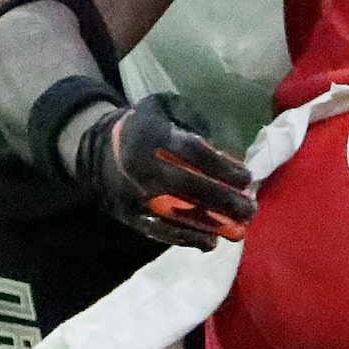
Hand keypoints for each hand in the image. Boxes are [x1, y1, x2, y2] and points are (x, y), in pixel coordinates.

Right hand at [71, 93, 255, 247]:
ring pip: (176, 213)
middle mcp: (143, 167)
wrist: (97, 153)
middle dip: (223, 199)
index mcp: (152, 136)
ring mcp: (135, 194)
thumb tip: (222, 147)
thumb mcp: (162, 107)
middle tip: (250, 209)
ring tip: (238, 231)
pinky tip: (211, 241)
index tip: (247, 179)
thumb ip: (191, 118)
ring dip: (210, 224)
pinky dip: (186, 239)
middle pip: (188, 186)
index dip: (222, 167)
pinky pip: (160, 231)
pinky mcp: (131, 215)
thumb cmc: (143, 128)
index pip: (192, 152)